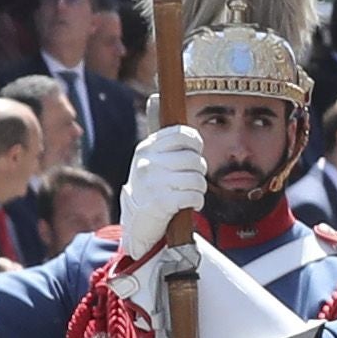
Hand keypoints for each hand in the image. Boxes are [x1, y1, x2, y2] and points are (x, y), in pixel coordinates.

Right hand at [120, 124, 209, 242]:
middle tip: (194, 179)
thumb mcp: (149, 160)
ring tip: (192, 192)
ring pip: (196, 178)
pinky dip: (197, 202)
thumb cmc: (151, 187)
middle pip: (193, 159)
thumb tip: (173, 117)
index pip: (180, 134)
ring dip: (200, 188)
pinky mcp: (161, 202)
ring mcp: (153, 183)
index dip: (195, 142)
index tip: (196, 151)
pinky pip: (193, 196)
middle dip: (200, 171)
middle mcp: (148, 163)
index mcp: (146, 148)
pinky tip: (191, 204)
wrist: (136, 220)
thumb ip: (165, 144)